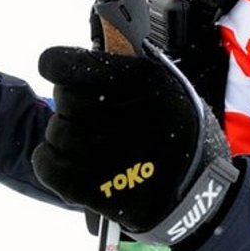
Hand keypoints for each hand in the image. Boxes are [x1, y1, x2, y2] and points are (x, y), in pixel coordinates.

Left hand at [31, 47, 237, 244]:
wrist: (202, 193)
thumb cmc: (182, 135)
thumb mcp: (169, 88)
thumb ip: (128, 72)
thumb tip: (83, 57)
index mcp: (144, 82)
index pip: (73, 65)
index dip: (58, 65)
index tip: (55, 68)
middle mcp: (128, 114)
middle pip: (64, 98)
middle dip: (69, 105)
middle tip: (84, 115)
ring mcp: (113, 155)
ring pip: (56, 132)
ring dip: (61, 136)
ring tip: (80, 142)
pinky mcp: (101, 190)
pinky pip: (50, 167)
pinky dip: (47, 161)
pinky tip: (58, 160)